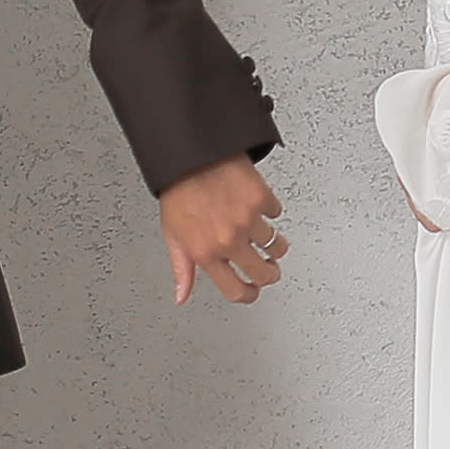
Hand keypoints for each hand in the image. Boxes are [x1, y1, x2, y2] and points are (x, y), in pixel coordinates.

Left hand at [161, 158, 286, 305]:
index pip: (236, 290)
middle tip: (268, 266)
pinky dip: (269, 211)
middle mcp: (228, 240)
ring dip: (272, 243)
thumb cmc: (178, 190)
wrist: (189, 154)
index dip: (248, 294)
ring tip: (262, 234)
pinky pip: (276, 214)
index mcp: (205, 253)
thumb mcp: (173, 235)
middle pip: (264, 274)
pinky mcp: (261, 198)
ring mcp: (247, 220)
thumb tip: (182, 295)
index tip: (252, 291)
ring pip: (276, 246)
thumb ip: (182, 269)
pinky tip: (257, 206)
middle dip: (268, 273)